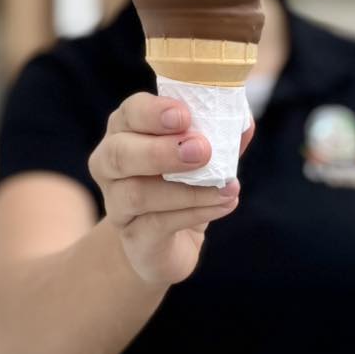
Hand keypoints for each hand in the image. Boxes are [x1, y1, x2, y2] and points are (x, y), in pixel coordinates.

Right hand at [88, 93, 253, 285]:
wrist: (166, 242)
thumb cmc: (181, 182)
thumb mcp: (200, 154)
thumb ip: (220, 134)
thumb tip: (245, 121)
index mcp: (125, 130)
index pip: (129, 112)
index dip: (153, 112)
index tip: (184, 115)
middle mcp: (109, 164)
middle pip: (119, 153)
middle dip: (160, 151)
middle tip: (202, 150)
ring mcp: (117, 204)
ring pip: (137, 194)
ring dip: (187, 189)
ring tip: (227, 185)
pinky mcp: (134, 238)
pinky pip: (158, 224)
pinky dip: (195, 212)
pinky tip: (224, 204)